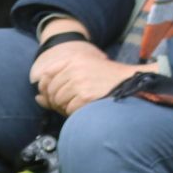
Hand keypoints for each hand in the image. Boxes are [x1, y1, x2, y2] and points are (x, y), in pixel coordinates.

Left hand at [29, 33, 150, 115]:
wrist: (134, 83)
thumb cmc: (109, 79)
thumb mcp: (85, 69)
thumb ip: (60, 80)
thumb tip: (38, 98)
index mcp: (74, 59)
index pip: (47, 73)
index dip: (45, 86)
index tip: (49, 94)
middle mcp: (75, 68)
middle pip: (52, 89)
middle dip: (55, 101)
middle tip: (65, 106)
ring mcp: (80, 81)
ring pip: (59, 100)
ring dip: (64, 108)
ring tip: (76, 108)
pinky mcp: (86, 95)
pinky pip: (70, 109)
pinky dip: (74, 113)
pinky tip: (83, 111)